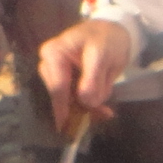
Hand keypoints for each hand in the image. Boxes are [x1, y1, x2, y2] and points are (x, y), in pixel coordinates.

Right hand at [36, 19, 132, 134]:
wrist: (113, 34)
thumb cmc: (105, 39)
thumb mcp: (101, 54)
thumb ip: (92, 77)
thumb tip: (85, 101)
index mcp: (53, 54)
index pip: (57, 86)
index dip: (64, 108)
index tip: (67, 128)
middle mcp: (49, 66)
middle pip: (62, 97)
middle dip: (81, 108)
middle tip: (103, 114)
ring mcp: (57, 77)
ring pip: (70, 102)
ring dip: (88, 109)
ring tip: (105, 112)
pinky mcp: (67, 86)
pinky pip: (76, 101)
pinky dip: (90, 107)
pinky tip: (103, 111)